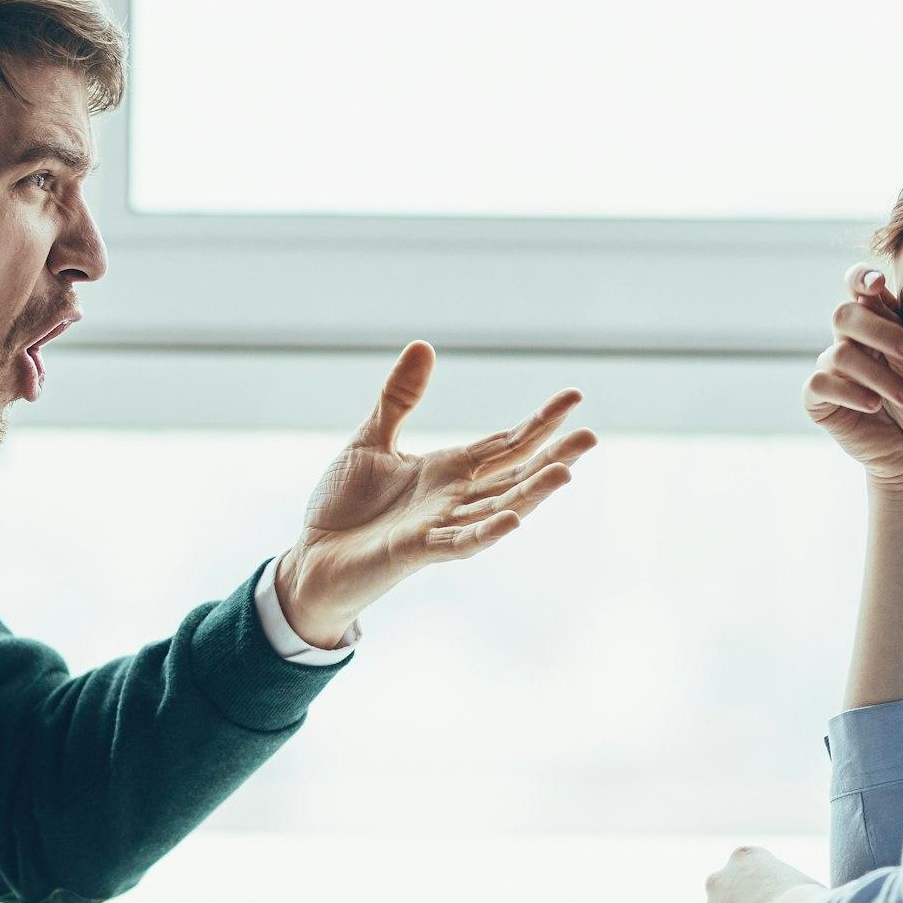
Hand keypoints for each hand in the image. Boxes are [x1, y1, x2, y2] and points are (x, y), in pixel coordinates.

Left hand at [275, 341, 596, 645]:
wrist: (311, 557)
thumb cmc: (343, 506)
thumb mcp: (370, 440)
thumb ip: (399, 399)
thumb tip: (425, 346)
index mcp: (449, 471)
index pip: (506, 444)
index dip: (539, 423)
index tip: (573, 399)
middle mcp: (454, 498)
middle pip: (514, 475)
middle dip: (552, 457)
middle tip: (590, 436)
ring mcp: (440, 526)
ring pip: (498, 508)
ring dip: (532, 494)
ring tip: (566, 472)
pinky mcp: (417, 551)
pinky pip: (460, 543)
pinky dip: (486, 532)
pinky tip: (513, 519)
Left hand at [698, 846, 827, 902]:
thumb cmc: (807, 901)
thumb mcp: (800, 880)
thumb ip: (787, 885)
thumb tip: (798, 900)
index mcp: (744, 856)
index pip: (745, 864)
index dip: (760, 883)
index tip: (773, 897)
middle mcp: (720, 878)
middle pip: (725, 887)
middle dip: (739, 901)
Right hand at [804, 263, 902, 491]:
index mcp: (879, 321)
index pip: (858, 285)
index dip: (861, 278)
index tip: (878, 284)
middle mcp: (852, 341)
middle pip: (844, 314)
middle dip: (879, 330)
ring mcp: (833, 369)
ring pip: (840, 353)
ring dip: (878, 374)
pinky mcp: (819, 400)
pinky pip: (820, 383)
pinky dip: (849, 392)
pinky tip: (874, 405)